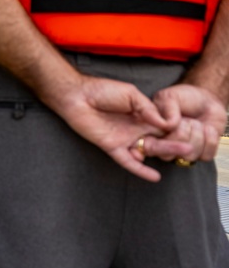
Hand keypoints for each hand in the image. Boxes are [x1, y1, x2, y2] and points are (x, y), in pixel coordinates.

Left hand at [48, 74, 177, 181]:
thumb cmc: (101, 90)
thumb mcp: (130, 94)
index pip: (162, 125)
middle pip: (158, 139)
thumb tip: (164, 122)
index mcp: (142, 114)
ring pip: (147, 150)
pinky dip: (140, 169)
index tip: (191, 131)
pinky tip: (155, 177)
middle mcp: (135, 128)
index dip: (175, 129)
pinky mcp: (112, 146)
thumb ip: (147, 108)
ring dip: (163, 154)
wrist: (77, 96)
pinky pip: (128, 161)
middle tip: (190, 148)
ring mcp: (125, 138)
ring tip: (183, 156)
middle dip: (175, 144)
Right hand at [150, 84, 225, 161]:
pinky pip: (206, 156)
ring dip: (197, 135)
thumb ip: (167, 109)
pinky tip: (207, 129)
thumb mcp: (170, 97)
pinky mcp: (201, 154)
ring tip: (195, 122)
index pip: (149, 148)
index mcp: (150, 133)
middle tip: (185, 120)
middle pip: (169, 155)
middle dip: (182, 133)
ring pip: (189, 156)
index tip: (171, 133)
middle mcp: (164, 146)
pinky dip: (210, 140)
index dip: (159, 147)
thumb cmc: (183, 98)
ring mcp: (182, 152)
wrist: (204, 99)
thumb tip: (169, 125)